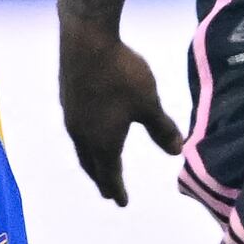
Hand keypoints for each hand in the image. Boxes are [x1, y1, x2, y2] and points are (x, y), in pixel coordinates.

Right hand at [58, 22, 182, 205]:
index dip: (117, 189)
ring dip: (91, 161)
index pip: (110, 173)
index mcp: (102, 141)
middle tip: (108, 192)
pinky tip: (89, 131)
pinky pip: (77, 131)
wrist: (86, 41)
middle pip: (91, 165)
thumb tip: (176, 152)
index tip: (121, 202)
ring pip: (81, 148)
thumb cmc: (121, 75)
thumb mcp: (149, 103)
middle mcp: (82, 135)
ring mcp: (71, 117)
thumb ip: (162, 129)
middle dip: (101, 179)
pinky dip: (85, 141)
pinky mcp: (67, 99)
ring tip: (97, 165)